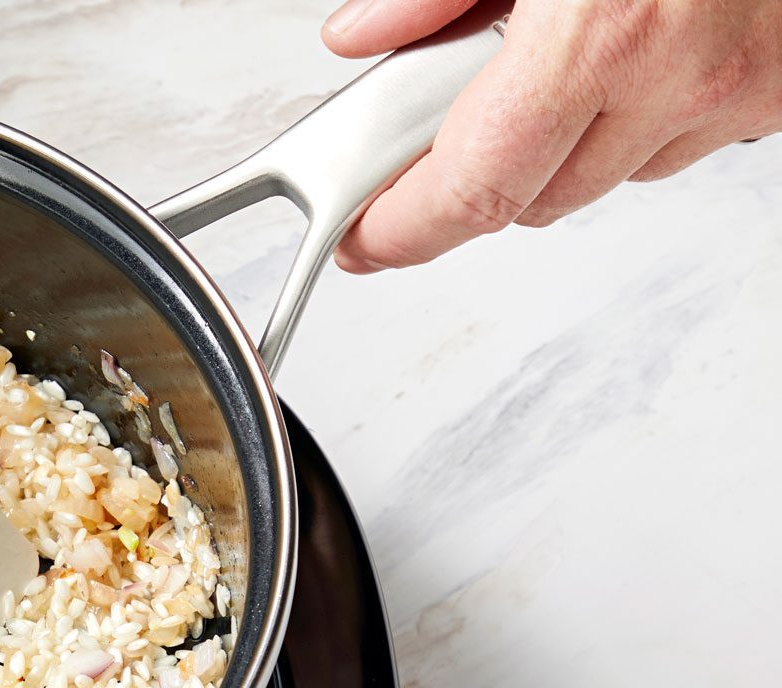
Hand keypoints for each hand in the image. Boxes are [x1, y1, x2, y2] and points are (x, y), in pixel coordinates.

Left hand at [322, 0, 781, 270]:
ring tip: (563, 54)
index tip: (366, 239)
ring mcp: (738, 93)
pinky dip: (644, 113)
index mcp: (601, 32)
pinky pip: (683, 141)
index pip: (474, 189)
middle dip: (478, 175)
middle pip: (534, 199)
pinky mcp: (779, 93)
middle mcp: (677, 78)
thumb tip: (363, 35)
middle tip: (444, 125)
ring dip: (567, 142)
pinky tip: (637, 47)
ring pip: (610, 174)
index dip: (404, 230)